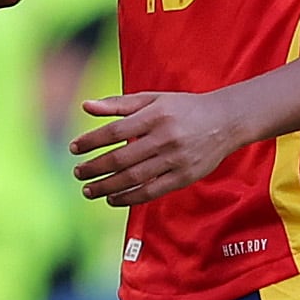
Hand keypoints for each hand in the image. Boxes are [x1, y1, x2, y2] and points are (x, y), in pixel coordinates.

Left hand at [71, 90, 254, 206]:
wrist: (226, 121)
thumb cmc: (183, 108)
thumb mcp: (152, 99)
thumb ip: (118, 104)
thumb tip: (85, 106)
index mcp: (155, 116)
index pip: (114, 132)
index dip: (91, 141)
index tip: (73, 148)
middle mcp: (164, 138)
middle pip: (121, 158)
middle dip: (94, 168)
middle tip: (78, 173)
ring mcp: (175, 159)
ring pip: (133, 178)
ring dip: (107, 187)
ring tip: (89, 190)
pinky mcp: (184, 177)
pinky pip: (151, 192)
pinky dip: (129, 198)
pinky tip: (113, 199)